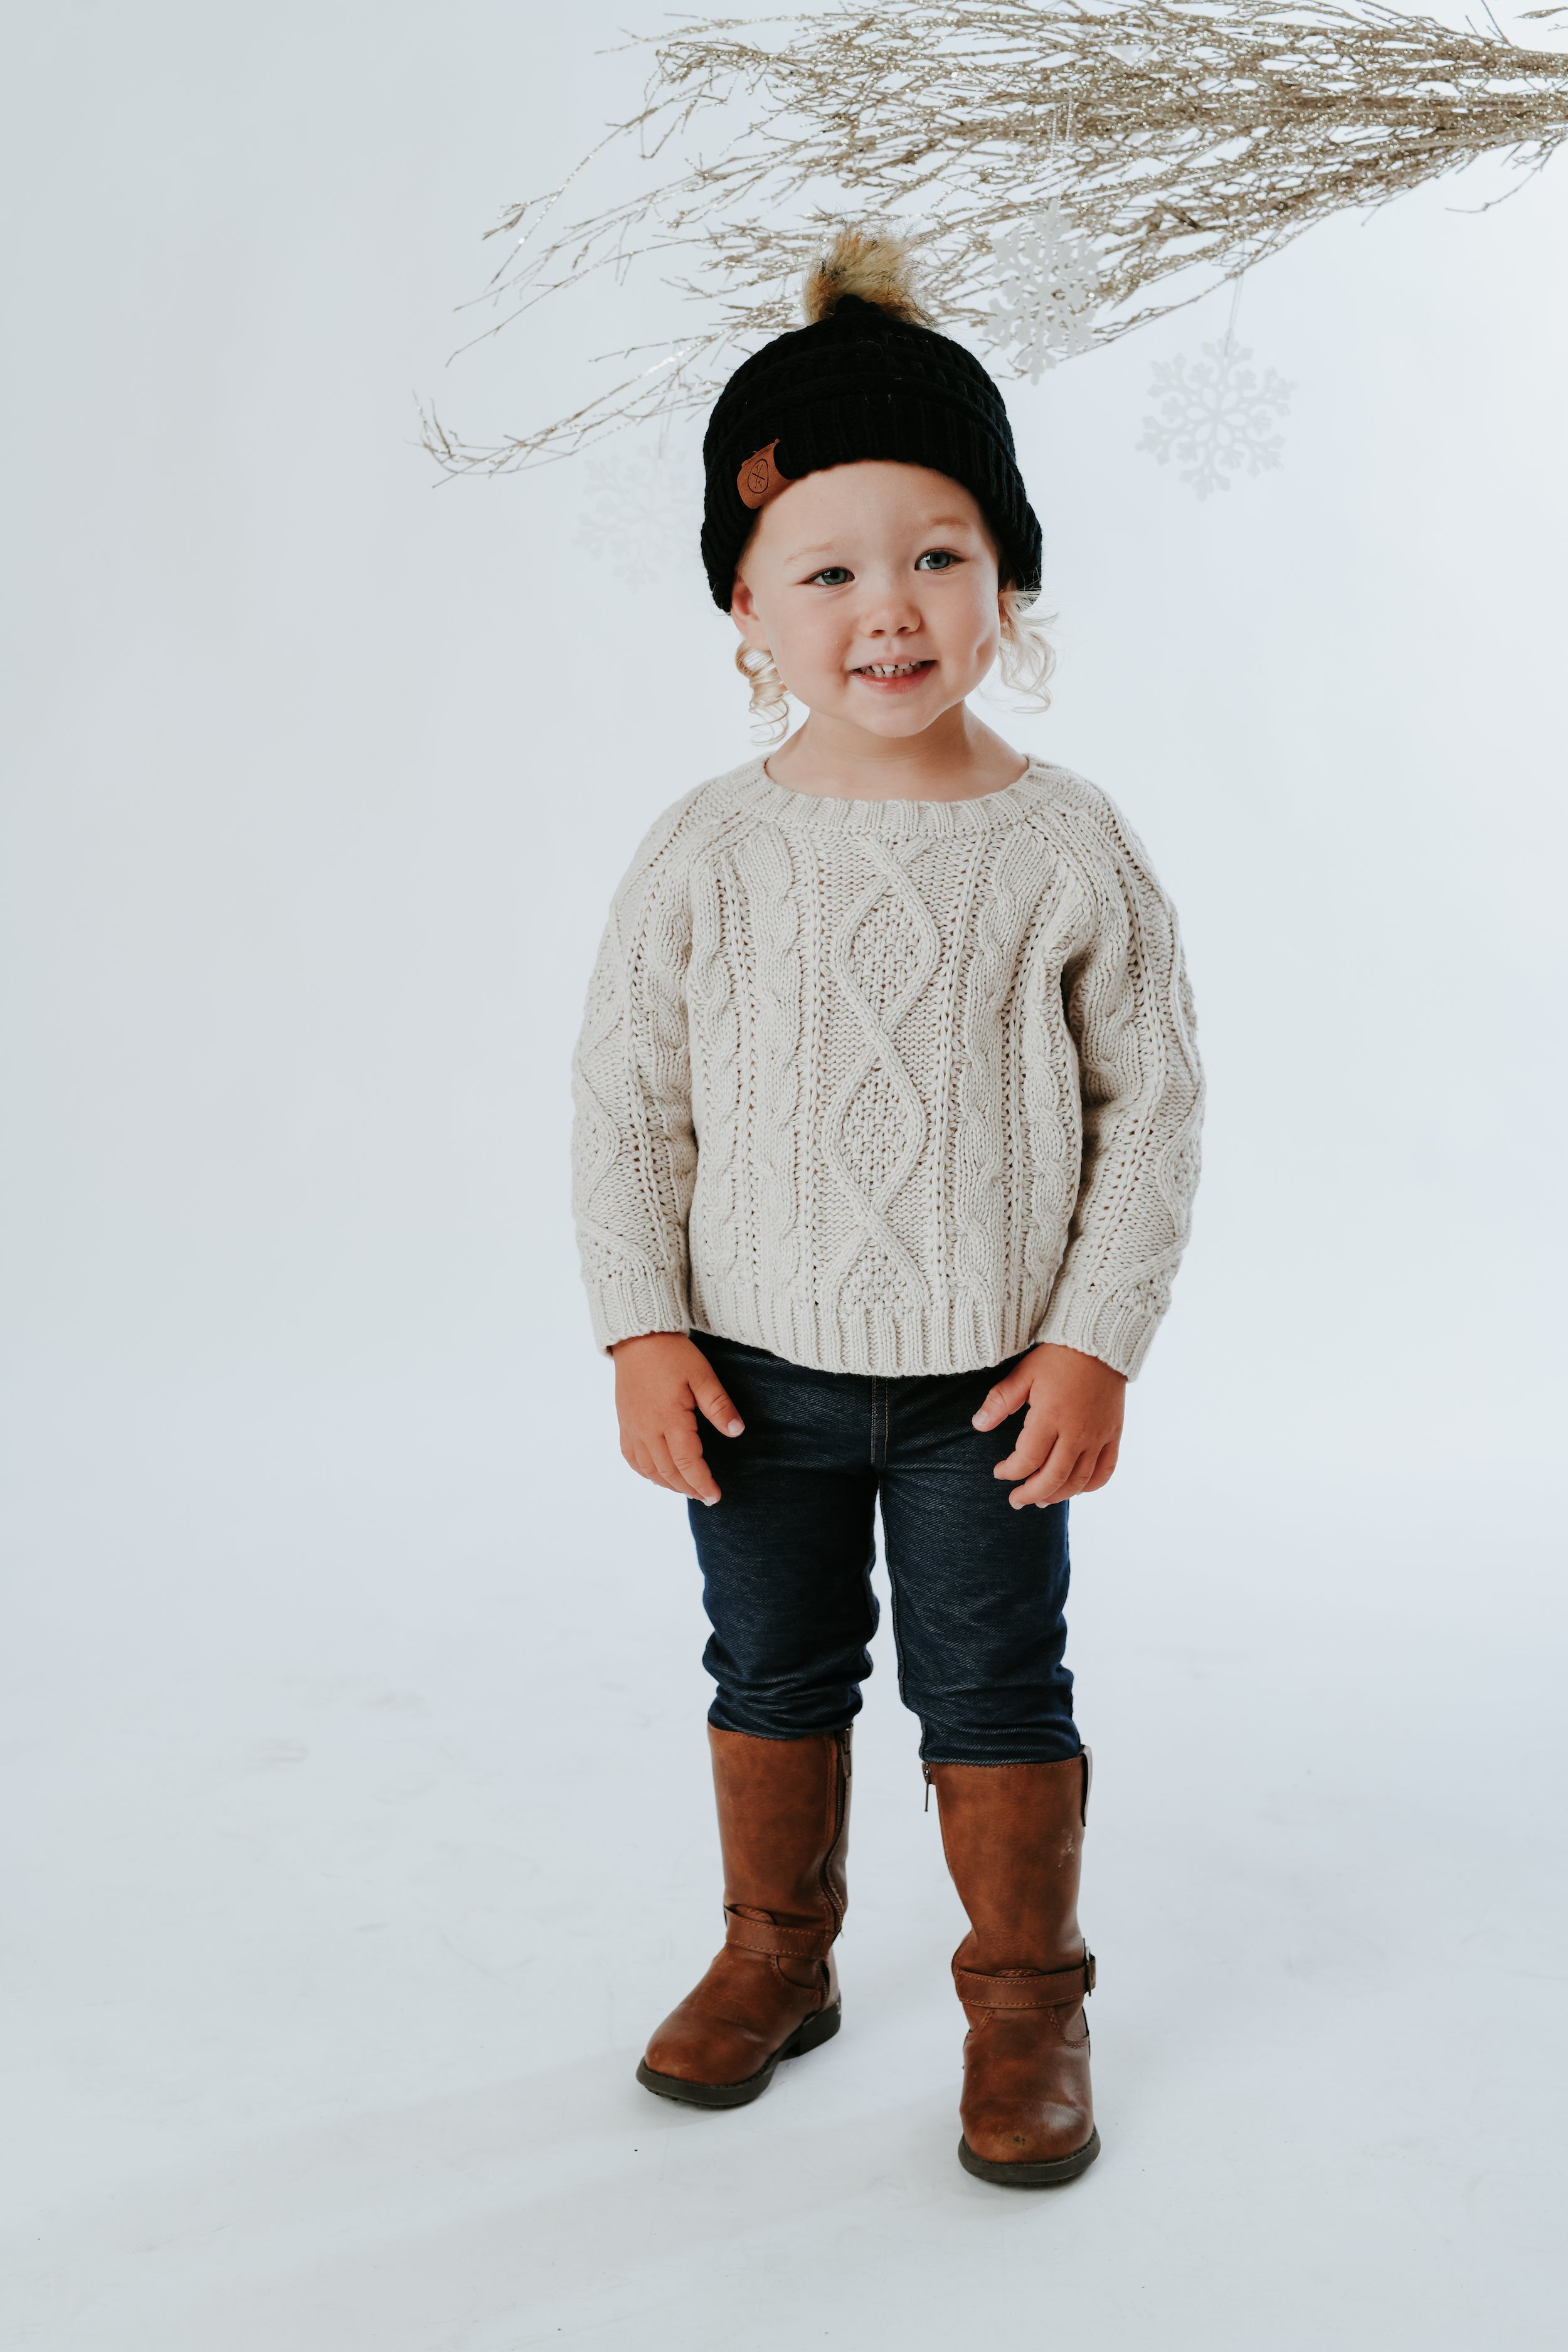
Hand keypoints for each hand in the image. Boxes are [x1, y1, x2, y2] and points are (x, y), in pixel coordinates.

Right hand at [610, 1332, 744, 1505]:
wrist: (638, 1336)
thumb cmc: (672, 1354)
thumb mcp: (703, 1375)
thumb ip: (719, 1406)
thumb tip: (737, 1432)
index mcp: (669, 1420)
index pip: (687, 1463)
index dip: (702, 1483)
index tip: (715, 1495)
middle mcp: (647, 1429)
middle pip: (667, 1472)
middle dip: (688, 1488)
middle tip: (706, 1497)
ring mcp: (632, 1427)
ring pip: (648, 1469)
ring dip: (668, 1484)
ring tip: (686, 1489)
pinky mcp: (624, 1422)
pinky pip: (630, 1457)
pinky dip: (645, 1472)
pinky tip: (656, 1475)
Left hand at [972, 1342, 1125, 1508]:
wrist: (1100, 1340)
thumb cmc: (1058, 1355)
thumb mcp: (1024, 1373)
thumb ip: (1000, 1401)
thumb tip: (978, 1425)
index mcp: (1051, 1417)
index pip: (1028, 1460)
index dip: (1010, 1471)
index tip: (999, 1472)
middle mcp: (1077, 1432)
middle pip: (1053, 1478)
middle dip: (1031, 1493)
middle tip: (1015, 1500)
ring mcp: (1098, 1436)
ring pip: (1079, 1480)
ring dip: (1058, 1495)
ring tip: (1041, 1500)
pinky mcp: (1113, 1433)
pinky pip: (1106, 1470)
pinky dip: (1091, 1485)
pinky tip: (1076, 1489)